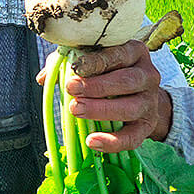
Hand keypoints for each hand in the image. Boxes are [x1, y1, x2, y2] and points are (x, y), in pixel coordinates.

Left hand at [38, 40, 172, 153]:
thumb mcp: (93, 60)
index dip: (97, 61)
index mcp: (134, 52)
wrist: (141, 97)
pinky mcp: (148, 125)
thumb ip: (69, 62)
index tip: (76, 68)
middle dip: (97, 86)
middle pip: (127, 80)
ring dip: (101, 110)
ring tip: (76, 110)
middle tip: (72, 89)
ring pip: (130, 107)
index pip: (118, 54)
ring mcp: (150, 102)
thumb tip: (44, 78)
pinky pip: (132, 137)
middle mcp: (148, 75)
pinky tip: (92, 141)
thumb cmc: (111, 73)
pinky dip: (112, 141)